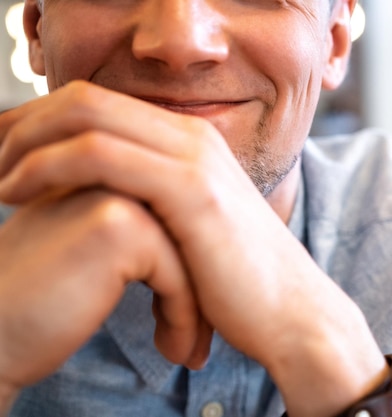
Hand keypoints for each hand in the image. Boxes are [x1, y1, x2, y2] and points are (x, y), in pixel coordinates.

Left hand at [0, 81, 386, 416]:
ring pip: (85, 116)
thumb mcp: (194, 229)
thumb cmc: (239, 282)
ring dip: (24, 140)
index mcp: (192, 142)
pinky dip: (45, 165)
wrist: (292, 313)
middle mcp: (193, 136)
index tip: (3, 151)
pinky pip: (99, 155)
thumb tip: (115, 203)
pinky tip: (17, 193)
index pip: (101, 105)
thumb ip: (160, 202)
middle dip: (24, 121)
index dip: (42, 120)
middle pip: (85, 99)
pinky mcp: (190, 190)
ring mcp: (193, 158)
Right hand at [0, 189, 210, 404]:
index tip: (199, 314)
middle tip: (205, 339)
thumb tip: (197, 252)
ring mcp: (116, 191)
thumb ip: (139, 228)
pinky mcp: (115, 225)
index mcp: (114, 175)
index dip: (197, 270)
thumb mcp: (93, 249)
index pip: (183, 221)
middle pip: (193, 235)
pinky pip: (177, 276)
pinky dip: (182, 320)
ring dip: (199, 311)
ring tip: (191, 353)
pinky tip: (173, 352)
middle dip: (205, 291)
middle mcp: (117, 174)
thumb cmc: (39, 301)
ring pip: (192, 256)